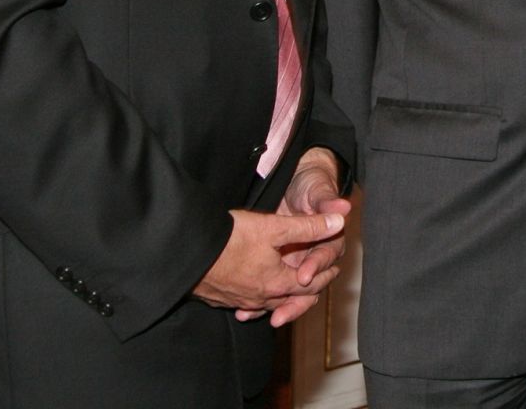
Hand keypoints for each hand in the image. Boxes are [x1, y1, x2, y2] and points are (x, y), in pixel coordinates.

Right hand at [193, 204, 346, 327]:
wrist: (186, 251)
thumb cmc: (230, 238)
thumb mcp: (274, 227)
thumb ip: (308, 226)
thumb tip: (339, 223)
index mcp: (278, 283)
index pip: (311, 284)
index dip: (325, 274)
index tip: (334, 269)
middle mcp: (260, 298)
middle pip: (291, 298)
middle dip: (307, 288)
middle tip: (316, 281)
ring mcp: (239, 300)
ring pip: (268, 302)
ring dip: (282, 296)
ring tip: (289, 289)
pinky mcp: (220, 298)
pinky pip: (246, 303)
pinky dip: (257, 299)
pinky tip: (252, 294)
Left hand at [258, 147, 353, 325]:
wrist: (297, 185)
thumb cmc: (311, 187)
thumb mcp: (317, 191)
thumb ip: (328, 201)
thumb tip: (345, 207)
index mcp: (330, 242)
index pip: (325, 259)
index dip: (315, 268)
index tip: (302, 275)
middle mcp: (317, 259)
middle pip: (312, 287)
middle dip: (296, 302)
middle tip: (281, 314)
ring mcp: (299, 266)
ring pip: (293, 295)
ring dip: (279, 308)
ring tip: (261, 318)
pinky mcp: (282, 270)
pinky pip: (275, 292)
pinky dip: (261, 304)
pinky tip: (246, 313)